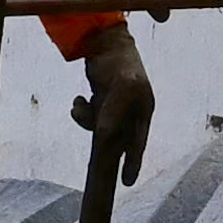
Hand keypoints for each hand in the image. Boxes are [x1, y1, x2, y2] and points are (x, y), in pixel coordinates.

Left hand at [73, 23, 157, 166]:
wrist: (104, 40)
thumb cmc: (119, 60)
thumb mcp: (122, 85)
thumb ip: (114, 111)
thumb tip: (103, 136)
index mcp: (143, 108)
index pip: (138, 141)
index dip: (133, 162)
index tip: (127, 182)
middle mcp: (131, 110)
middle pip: (117, 138)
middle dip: (106, 149)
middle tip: (101, 174)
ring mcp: (115, 106)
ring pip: (99, 126)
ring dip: (86, 120)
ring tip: (81, 104)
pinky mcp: (101, 100)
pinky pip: (90, 115)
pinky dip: (81, 110)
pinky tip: (79, 99)